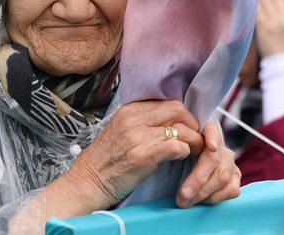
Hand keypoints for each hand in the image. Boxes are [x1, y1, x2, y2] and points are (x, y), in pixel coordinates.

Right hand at [66, 100, 203, 209]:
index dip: (182, 114)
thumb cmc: (106, 159)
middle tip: (195, 137)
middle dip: (192, 123)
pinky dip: (185, 151)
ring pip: (181, 129)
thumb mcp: (120, 130)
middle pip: (177, 110)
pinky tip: (181, 157)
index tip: (186, 126)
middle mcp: (133, 119)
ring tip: (194, 150)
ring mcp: (138, 137)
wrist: (88, 180)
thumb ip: (141, 121)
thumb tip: (168, 120)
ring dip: (194, 140)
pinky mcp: (143, 156)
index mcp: (129, 110)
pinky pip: (176, 147)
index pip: (166, 102)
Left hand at [177, 121, 239, 207]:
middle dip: (198, 179)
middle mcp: (219, 147)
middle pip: (214, 160)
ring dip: (204, 192)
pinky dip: (215, 197)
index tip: (211, 146)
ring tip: (186, 201)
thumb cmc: (172, 162)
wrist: (178, 179)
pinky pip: (232, 189)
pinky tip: (201, 201)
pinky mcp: (234, 178)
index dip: (213, 136)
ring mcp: (229, 162)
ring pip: (223, 177)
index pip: (212, 130)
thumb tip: (171, 149)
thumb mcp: (169, 153)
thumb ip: (172, 148)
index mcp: (202, 135)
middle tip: (182, 195)